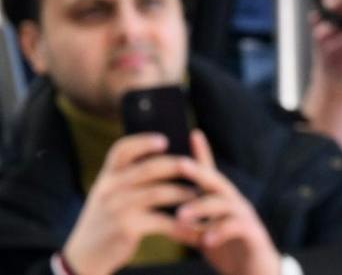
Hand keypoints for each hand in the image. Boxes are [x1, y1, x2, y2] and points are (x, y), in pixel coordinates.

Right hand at [61, 133, 195, 274]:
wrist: (84, 256)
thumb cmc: (106, 221)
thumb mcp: (109, 196)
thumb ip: (129, 179)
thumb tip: (170, 162)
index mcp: (106, 177)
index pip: (121, 150)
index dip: (143, 141)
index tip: (165, 139)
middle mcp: (109, 188)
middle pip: (149, 168)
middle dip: (177, 166)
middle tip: (198, 167)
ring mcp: (116, 208)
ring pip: (160, 192)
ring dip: (184, 194)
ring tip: (201, 195)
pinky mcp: (126, 228)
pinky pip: (162, 221)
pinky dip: (181, 224)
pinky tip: (194, 227)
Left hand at [175, 132, 280, 274]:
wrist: (256, 273)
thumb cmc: (230, 252)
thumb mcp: (206, 237)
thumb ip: (191, 227)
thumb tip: (168, 219)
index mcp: (223, 203)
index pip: (211, 175)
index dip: (203, 155)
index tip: (193, 133)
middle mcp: (236, 204)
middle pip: (218, 183)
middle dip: (200, 172)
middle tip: (180, 165)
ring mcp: (246, 218)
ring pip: (225, 204)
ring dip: (202, 208)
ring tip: (181, 216)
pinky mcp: (253, 235)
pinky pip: (237, 228)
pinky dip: (219, 231)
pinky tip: (205, 239)